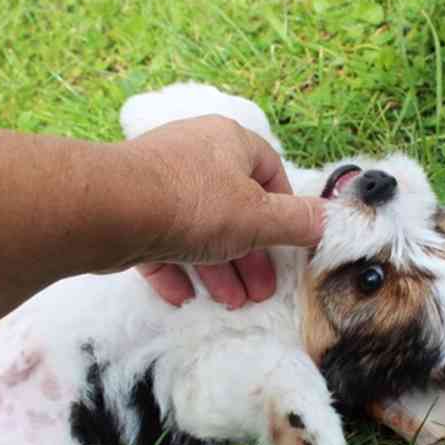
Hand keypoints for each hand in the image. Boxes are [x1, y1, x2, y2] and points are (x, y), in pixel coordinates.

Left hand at [117, 116, 324, 307]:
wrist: (111, 210)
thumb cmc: (194, 205)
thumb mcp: (259, 218)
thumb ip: (298, 223)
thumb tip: (333, 221)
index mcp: (229, 142)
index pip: (268, 172)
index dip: (283, 211)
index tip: (287, 245)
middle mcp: (194, 155)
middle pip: (232, 208)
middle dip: (249, 254)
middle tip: (260, 290)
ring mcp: (158, 183)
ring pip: (196, 229)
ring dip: (216, 268)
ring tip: (231, 302)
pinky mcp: (129, 211)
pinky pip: (159, 241)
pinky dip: (175, 268)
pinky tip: (183, 297)